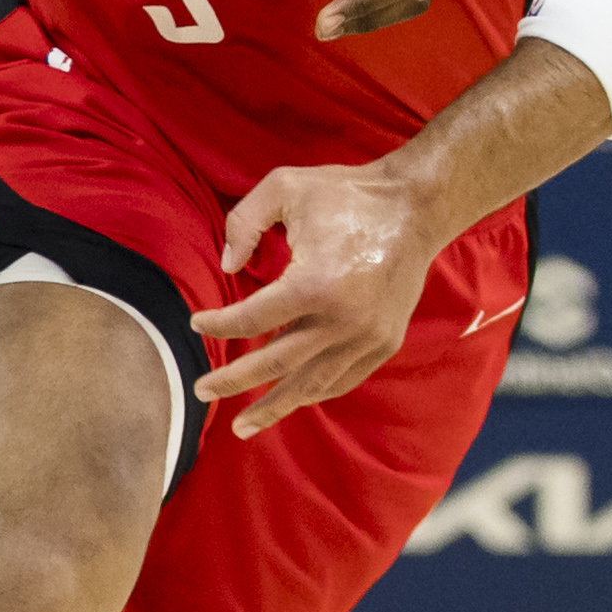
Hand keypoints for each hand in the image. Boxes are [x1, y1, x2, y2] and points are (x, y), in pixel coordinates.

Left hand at [191, 158, 450, 435]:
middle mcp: (342, 320)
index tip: (195, 323)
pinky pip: (341, 379)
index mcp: (314, 284)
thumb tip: (226, 268)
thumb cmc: (346, 193)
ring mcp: (367, 337)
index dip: (218, 325)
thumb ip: (243, 223)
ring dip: (273, 406)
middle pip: (274, 364)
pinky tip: (289, 401)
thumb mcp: (284, 186)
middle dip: (232, 381)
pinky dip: (313, 392)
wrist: (416, 207)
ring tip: (242, 425)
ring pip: (310, 384)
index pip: (251, 320)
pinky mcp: (384, 343)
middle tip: (199, 390)